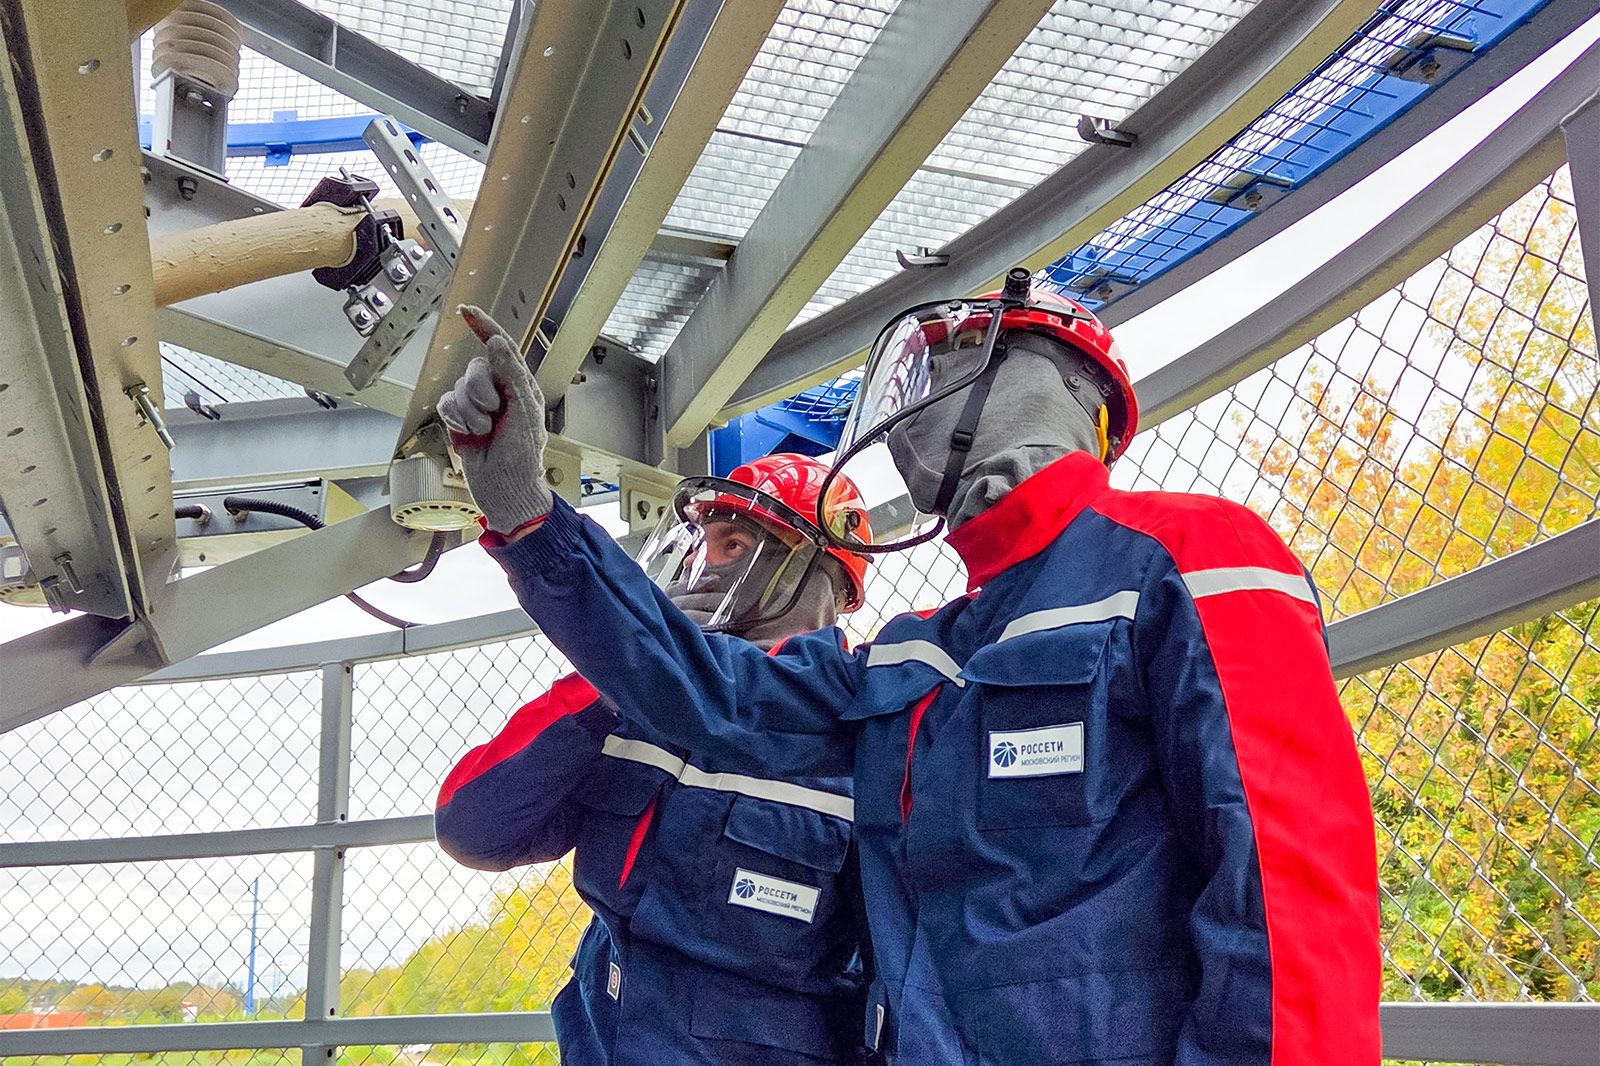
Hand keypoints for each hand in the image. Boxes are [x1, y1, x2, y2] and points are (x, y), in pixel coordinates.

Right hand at [437, 305, 553, 533]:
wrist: (504, 488)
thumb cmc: (523, 456)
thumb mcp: (524, 412)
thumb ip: (510, 374)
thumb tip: (496, 342)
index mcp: (519, 385)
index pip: (502, 348)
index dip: (484, 327)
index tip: (467, 311)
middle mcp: (498, 390)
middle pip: (475, 368)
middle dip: (479, 390)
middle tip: (493, 413)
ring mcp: (477, 405)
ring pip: (458, 387)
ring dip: (470, 412)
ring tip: (485, 432)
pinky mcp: (459, 419)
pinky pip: (446, 403)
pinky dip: (456, 419)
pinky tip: (468, 435)